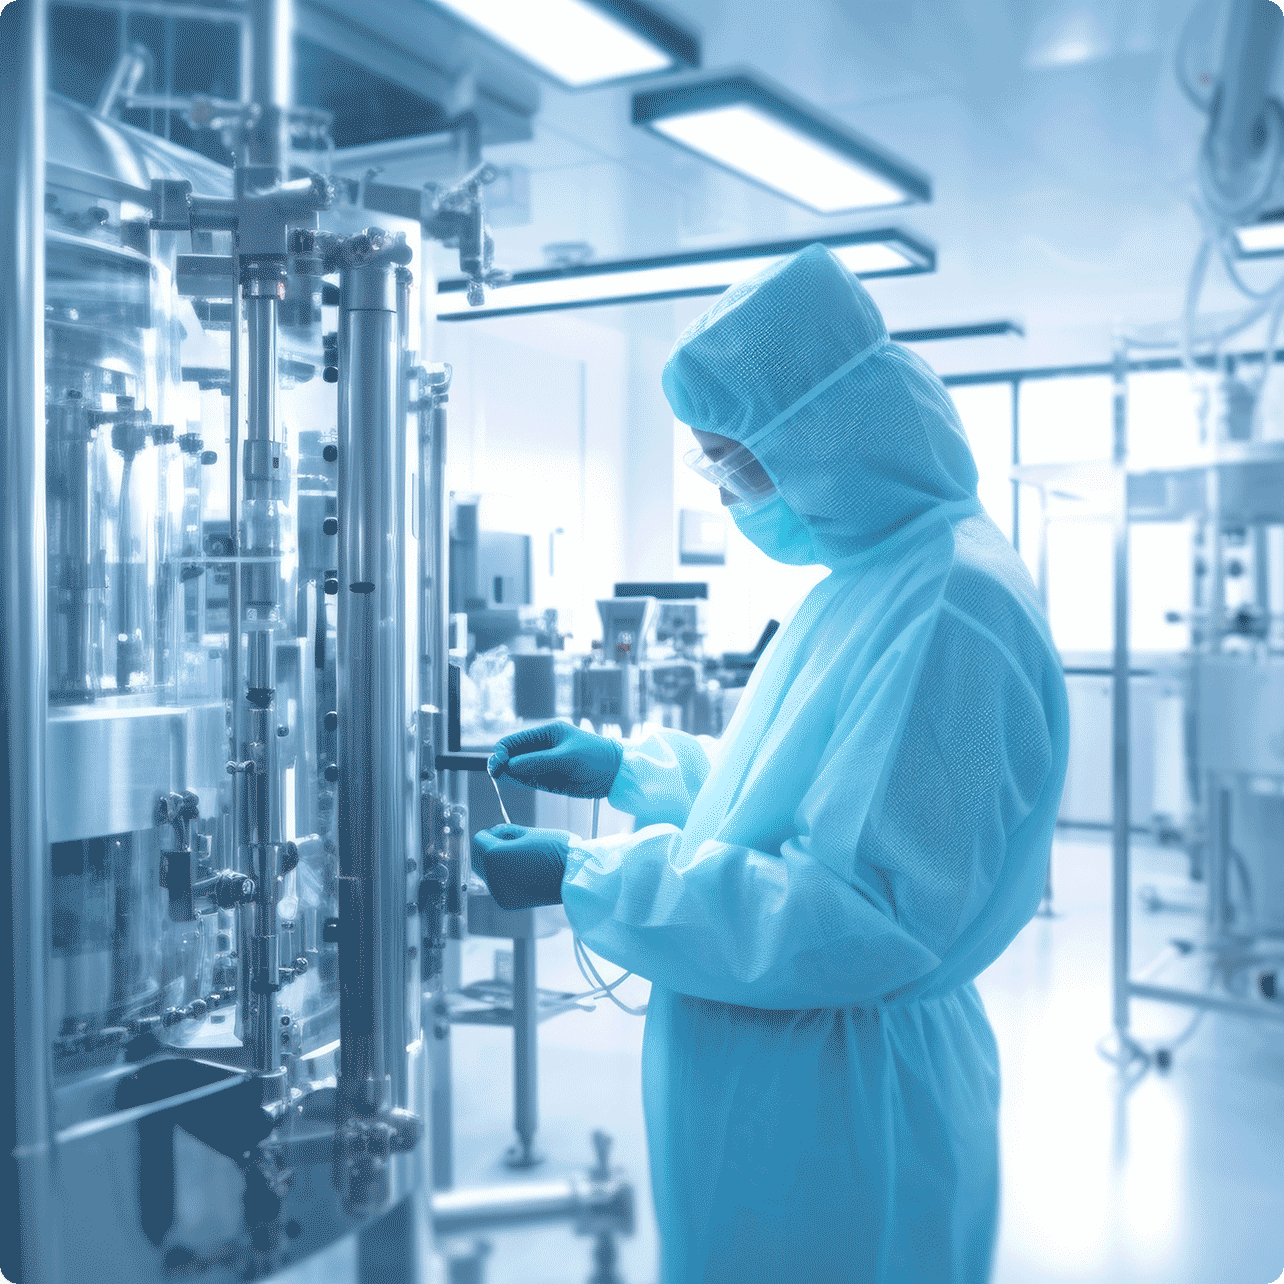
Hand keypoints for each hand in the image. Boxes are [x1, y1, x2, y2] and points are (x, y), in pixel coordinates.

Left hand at [472, 825, 572, 910]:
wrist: (574, 876)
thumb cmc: (555, 849)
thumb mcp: (528, 832)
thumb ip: (505, 832)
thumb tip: (494, 833)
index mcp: (494, 856)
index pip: (479, 840)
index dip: (492, 834)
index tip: (507, 833)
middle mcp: (491, 876)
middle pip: (478, 858)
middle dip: (490, 849)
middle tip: (514, 845)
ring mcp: (499, 891)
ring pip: (487, 872)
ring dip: (498, 864)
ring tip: (523, 859)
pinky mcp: (508, 902)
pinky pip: (498, 885)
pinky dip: (505, 878)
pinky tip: (525, 872)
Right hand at [488, 722, 622, 797]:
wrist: (615, 774)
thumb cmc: (595, 757)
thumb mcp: (567, 757)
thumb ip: (538, 762)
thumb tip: (510, 766)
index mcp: (547, 733)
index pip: (515, 740)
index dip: (502, 751)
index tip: (498, 764)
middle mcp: (542, 747)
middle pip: (513, 754)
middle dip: (502, 762)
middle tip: (496, 773)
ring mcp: (544, 763)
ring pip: (518, 768)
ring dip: (509, 773)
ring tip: (503, 777)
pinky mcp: (548, 779)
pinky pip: (528, 779)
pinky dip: (519, 780)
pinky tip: (513, 781)